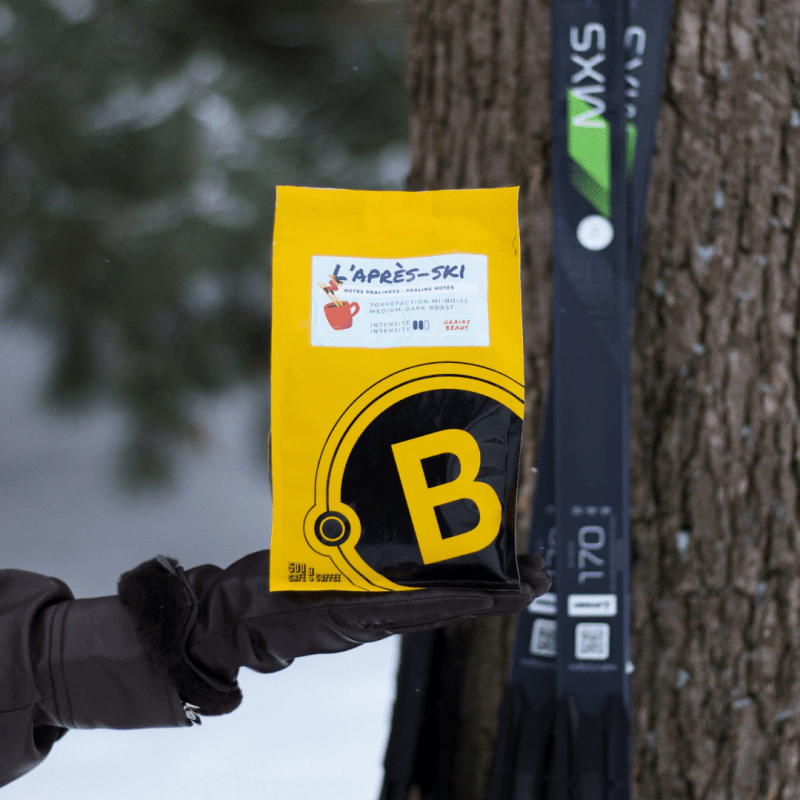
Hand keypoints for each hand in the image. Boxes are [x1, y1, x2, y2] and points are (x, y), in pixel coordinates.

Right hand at [119, 551, 549, 716]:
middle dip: (497, 591)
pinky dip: (449, 579)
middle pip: (448, 602)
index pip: (430, 607)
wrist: (236, 617)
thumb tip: (325, 624)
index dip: (476, 599)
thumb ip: (303, 617)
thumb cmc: (254, 609)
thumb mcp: (279, 608)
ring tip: (523, 568)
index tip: (516, 590)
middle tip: (541, 575)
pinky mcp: (365, 592)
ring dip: (482, 583)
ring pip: (439, 594)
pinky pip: (415, 588)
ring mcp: (373, 604)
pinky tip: (470, 567)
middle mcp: (376, 612)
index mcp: (360, 616)